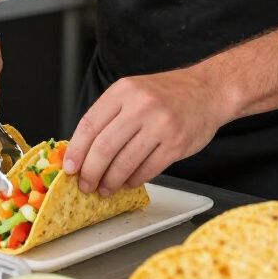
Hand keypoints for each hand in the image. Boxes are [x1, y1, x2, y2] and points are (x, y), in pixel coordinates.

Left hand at [63, 65, 235, 195]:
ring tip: (106, 188)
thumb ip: (109, 115)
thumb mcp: (133, 91)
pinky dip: (134, 180)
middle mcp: (141, 105)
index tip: (69, 168)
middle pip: (104, 147)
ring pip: (124, 162)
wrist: (207, 90)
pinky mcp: (176, 144)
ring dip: (111, 181)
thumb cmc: (165, 94)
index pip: (90, 124)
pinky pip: (148, 169)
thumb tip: (82, 150)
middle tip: (86, 184)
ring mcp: (160, 125)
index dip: (76, 150)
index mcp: (123, 91)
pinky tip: (128, 182)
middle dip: (90, 172)